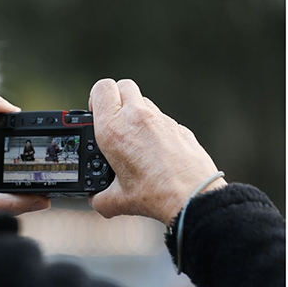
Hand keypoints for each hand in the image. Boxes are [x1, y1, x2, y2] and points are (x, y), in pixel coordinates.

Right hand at [88, 78, 224, 223]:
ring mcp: (161, 119)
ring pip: (143, 101)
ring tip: (134, 139)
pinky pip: (162, 119)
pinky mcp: (179, 126)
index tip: (95, 114)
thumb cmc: (155, 194)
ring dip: (135, 113)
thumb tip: (96, 198)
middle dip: (115, 99)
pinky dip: (154, 128)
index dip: (95, 99)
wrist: (193, 194)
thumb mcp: (116, 200)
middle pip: (122, 85)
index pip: (101, 89)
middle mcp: (137, 116)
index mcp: (114, 129)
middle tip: (114, 121)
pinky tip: (155, 150)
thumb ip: (99, 197)